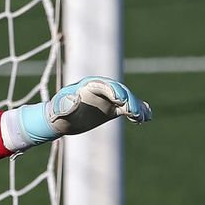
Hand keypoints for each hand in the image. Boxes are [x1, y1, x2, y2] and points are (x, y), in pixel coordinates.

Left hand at [3, 77, 151, 149]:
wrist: (60, 119)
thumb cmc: (58, 113)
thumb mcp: (60, 110)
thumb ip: (66, 104)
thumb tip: (74, 98)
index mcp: (88, 85)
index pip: (104, 85)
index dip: (114, 91)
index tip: (121, 101)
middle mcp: (101, 89)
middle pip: (119, 91)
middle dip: (128, 101)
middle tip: (134, 113)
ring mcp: (108, 98)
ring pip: (126, 99)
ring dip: (136, 107)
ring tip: (143, 117)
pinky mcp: (113, 107)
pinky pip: (128, 107)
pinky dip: (138, 111)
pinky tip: (146, 118)